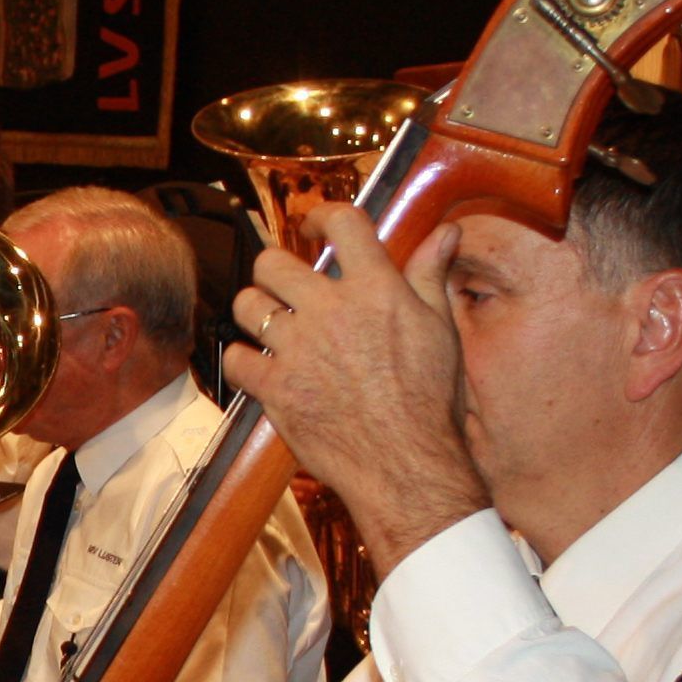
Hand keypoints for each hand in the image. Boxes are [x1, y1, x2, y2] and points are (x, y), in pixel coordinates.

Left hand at [223, 205, 486, 574]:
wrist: (407, 463)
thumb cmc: (430, 400)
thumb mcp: (440, 329)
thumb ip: (431, 274)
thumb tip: (447, 231)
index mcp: (376, 289)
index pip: (341, 224)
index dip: (320, 217)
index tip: (312, 227)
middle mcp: (331, 311)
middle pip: (273, 262)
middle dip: (276, 269)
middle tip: (285, 287)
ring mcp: (298, 350)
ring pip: (247, 305)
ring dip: (255, 311)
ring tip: (271, 324)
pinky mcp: (276, 388)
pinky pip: (235, 358)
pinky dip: (243, 360)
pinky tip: (260, 366)